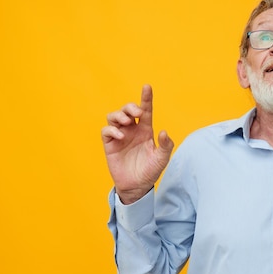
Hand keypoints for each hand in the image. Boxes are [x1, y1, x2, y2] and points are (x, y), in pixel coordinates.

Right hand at [101, 84, 173, 203]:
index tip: (147, 87)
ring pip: (114, 116)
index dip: (146, 98)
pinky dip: (112, 129)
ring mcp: (120, 136)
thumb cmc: (150, 171)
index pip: (145, 110)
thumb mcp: (162, 158)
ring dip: (119, 115)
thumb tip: (164, 132)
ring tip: (126, 123)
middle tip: (136, 113)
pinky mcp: (110, 144)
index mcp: (145, 130)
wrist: (137, 186)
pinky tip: (120, 135)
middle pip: (127, 110)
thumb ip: (166, 145)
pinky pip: (106, 131)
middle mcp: (132, 130)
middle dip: (130, 106)